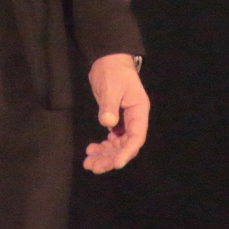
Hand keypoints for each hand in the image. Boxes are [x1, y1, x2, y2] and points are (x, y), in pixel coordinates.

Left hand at [83, 52, 149, 173]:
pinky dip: (101, 147)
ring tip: (89, 164)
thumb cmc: (113, 71)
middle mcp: (134, 120)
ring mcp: (124, 122)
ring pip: (117, 145)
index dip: (127, 152)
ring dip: (104, 156)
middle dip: (111, 158)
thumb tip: (107, 123)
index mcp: (139, 111)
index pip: (136, 136)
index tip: (116, 164)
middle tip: (94, 167)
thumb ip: (110, 105)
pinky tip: (91, 150)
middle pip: (125, 145)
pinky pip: (110, 140)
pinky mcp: (114, 121)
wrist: (108, 61)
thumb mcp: (112, 86)